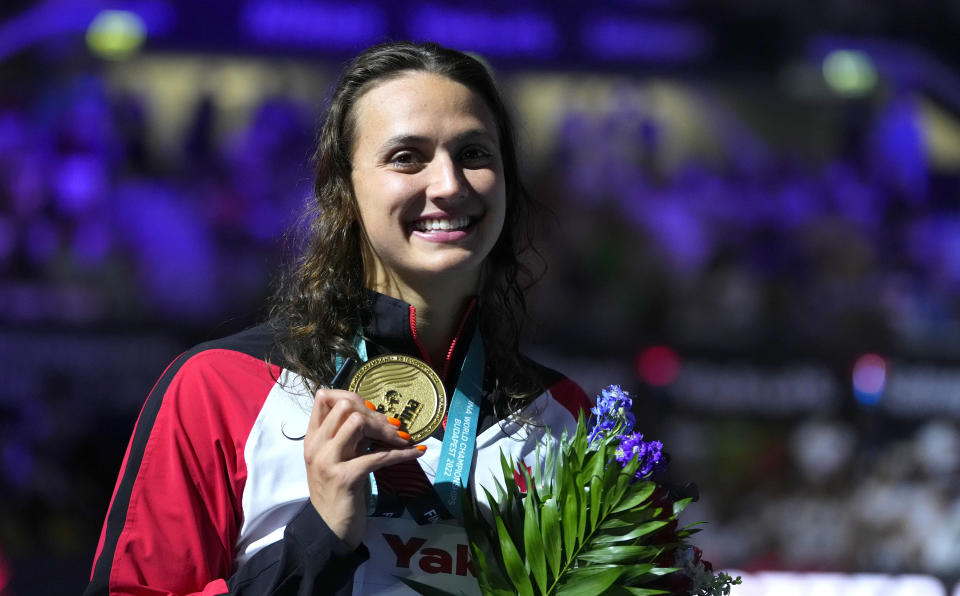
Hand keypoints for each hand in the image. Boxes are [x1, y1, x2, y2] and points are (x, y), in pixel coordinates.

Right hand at [304, 388, 424, 548]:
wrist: (329, 530)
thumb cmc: (338, 493)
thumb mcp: (339, 459)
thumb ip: (349, 437)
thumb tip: (375, 415)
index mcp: (313, 438)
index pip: (325, 398)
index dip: (352, 397)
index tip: (372, 411)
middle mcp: (317, 445)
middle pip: (345, 405)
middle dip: (374, 413)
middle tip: (392, 428)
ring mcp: (328, 461)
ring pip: (357, 422)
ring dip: (385, 430)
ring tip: (401, 439)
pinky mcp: (346, 478)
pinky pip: (379, 456)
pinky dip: (402, 453)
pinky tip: (416, 451)